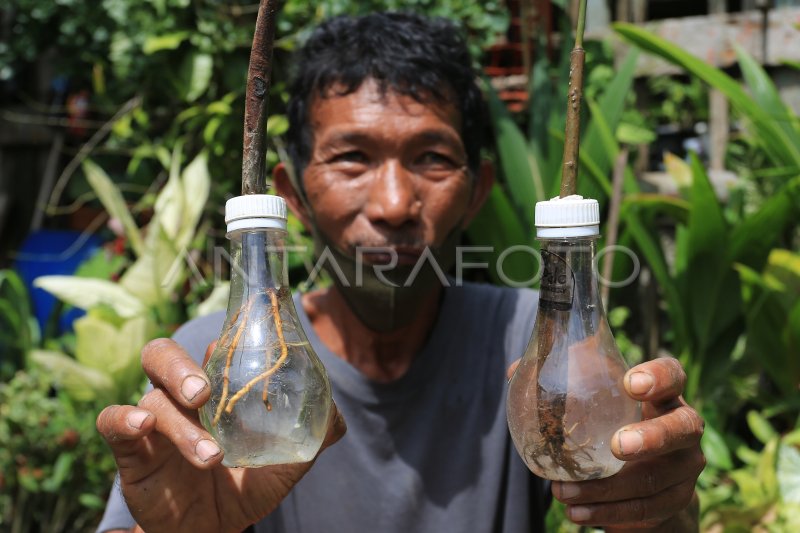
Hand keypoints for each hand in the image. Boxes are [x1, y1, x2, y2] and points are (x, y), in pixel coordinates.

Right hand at [97, 338, 345, 532]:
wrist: (215, 530)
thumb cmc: (249, 484)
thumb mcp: (287, 461)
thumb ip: (315, 435)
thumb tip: (337, 418)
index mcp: (217, 387)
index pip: (212, 347)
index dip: (223, 337)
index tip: (240, 338)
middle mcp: (181, 396)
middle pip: (164, 356)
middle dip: (182, 368)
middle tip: (204, 394)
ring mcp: (154, 420)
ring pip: (152, 399)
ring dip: (181, 426)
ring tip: (210, 456)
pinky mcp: (132, 450)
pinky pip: (113, 422)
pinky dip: (124, 418)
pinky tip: (141, 426)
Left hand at [550, 357, 704, 529]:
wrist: (644, 479)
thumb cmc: (611, 423)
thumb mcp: (593, 400)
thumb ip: (559, 381)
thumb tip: (514, 371)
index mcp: (663, 394)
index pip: (673, 375)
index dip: (659, 376)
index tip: (630, 382)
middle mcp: (684, 428)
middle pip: (683, 429)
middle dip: (652, 438)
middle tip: (617, 446)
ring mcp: (683, 469)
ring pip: (654, 481)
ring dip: (607, 490)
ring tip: (563, 492)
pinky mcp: (674, 503)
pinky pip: (644, 512)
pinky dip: (607, 515)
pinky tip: (577, 513)